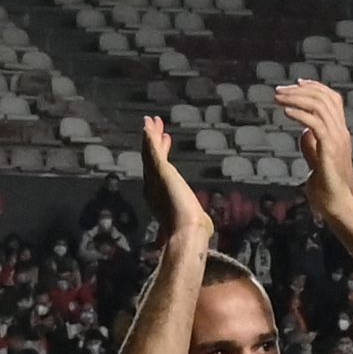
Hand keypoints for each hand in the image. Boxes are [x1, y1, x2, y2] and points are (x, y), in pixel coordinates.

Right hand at [139, 117, 201, 240]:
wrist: (186, 232)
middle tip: (156, 128)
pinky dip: (149, 137)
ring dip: (150, 135)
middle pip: (151, 160)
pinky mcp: (160, 170)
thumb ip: (194, 222)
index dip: (160, 158)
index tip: (165, 144)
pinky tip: (148, 125)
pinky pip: (152, 150)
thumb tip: (204, 228)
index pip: (158, 173)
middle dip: (154, 143)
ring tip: (152, 121)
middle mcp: (152, 187)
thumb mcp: (192, 223)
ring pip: (150, 152)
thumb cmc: (191, 232)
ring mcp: (154, 178)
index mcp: (158, 199)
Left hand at [274, 80, 352, 225]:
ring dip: (296, 98)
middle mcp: (341, 133)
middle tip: (278, 91)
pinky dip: (300, 114)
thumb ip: (311, 147)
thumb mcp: (317, 163)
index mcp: (339, 134)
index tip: (296, 84)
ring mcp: (337, 140)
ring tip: (278, 98)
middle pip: (325, 98)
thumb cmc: (328, 191)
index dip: (315, 87)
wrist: (340, 208)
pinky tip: (286, 113)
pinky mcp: (330, 150)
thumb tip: (304, 132)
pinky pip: (316, 124)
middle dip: (300, 90)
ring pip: (320, 106)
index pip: (332, 100)